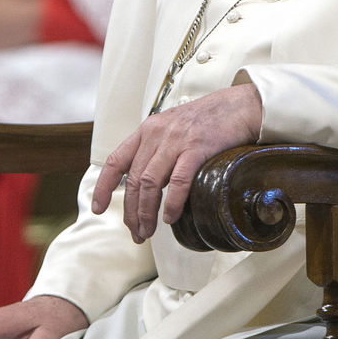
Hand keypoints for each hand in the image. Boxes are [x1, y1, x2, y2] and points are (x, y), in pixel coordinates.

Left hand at [91, 84, 262, 242]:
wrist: (239, 106)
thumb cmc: (208, 121)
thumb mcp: (173, 129)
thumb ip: (158, 152)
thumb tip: (150, 186)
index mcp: (147, 131)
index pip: (115, 160)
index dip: (103, 187)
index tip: (98, 208)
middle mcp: (156, 134)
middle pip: (133, 179)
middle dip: (130, 211)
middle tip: (136, 233)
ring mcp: (176, 141)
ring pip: (149, 183)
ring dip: (146, 212)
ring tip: (148, 231)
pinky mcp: (197, 148)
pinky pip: (178, 180)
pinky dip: (172, 202)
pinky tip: (170, 217)